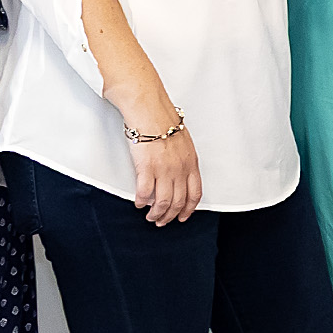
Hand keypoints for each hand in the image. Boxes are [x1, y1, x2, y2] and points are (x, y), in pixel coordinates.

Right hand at [121, 99, 200, 226]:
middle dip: (170, 216)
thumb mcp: (184, 143)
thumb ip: (184, 161)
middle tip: (161, 222)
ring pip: (162, 202)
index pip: (195, 194)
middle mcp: (180, 170)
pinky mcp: (146, 168)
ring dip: (155, 214)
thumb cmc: (164, 123)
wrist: (150, 111)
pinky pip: (144, 193)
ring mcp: (164, 170)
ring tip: (150, 217)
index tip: (182, 217)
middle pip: (178, 202)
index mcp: (191, 164)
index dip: (188, 209)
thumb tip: (179, 176)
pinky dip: (141, 202)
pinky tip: (138, 203)